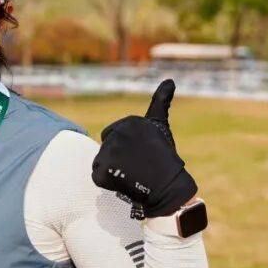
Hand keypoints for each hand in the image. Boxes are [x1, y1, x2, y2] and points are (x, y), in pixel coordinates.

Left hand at [91, 79, 197, 217]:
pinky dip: (108, 183)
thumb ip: (160, 101)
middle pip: (106, 149)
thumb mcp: (160, 125)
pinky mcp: (103, 168)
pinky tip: (124, 182)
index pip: (113, 136)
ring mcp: (109, 151)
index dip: (127, 150)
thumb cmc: (164, 157)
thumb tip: (169, 80)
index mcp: (129, 122)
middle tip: (137, 167)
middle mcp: (118, 133)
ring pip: (101, 162)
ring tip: (132, 175)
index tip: (143, 155)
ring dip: (113, 171)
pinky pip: (98, 176)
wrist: (169, 187)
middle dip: (117, 159)